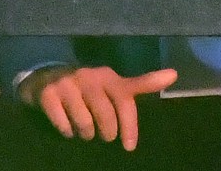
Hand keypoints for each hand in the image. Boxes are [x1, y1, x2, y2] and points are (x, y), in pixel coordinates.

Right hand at [18, 65, 177, 150]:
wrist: (45, 76)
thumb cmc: (87, 85)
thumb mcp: (114, 84)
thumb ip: (142, 83)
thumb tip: (175, 74)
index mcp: (108, 76)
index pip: (125, 100)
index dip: (130, 126)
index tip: (130, 147)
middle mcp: (89, 76)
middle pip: (106, 117)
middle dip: (107, 133)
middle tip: (104, 135)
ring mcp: (67, 84)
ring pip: (85, 123)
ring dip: (86, 134)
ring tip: (85, 130)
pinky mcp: (49, 94)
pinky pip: (63, 124)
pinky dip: (66, 131)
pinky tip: (66, 126)